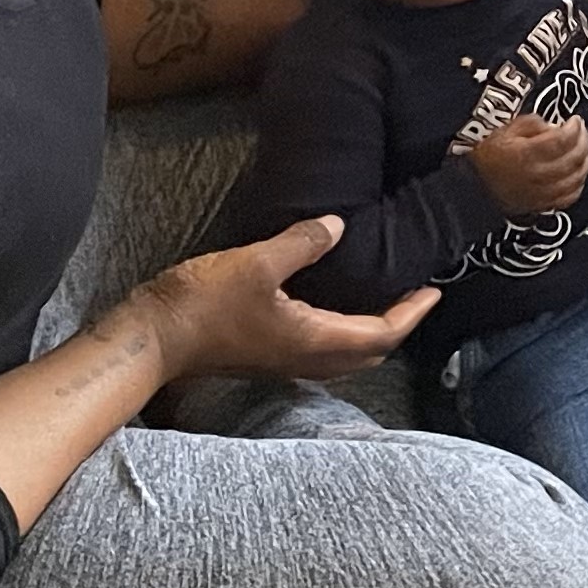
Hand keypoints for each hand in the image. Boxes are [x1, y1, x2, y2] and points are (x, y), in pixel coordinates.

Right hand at [126, 218, 434, 382]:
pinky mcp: (268, 358)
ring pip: (347, 358)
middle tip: (415, 297)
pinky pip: (322, 353)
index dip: (412, 314)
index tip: (433, 291)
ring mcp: (286, 363)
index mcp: (313, 339)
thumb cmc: (203, 305)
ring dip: (372, 333)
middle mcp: (306, 359)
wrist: (155, 340)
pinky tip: (334, 308)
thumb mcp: (257, 262)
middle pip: (370, 353)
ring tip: (383, 301)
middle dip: (398, 327)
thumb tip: (338, 224)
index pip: (382, 335)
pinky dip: (343, 334)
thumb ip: (302, 242)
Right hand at [467, 112, 587, 215]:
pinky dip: (578, 184)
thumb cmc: (486, 156)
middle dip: (583, 140)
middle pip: (574, 158)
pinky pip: (569, 197)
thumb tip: (554, 126)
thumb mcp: (505, 130)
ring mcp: (541, 192)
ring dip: (584, 161)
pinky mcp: (541, 205)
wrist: (473, 185)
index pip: (563, 139)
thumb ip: (532, 124)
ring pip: (576, 178)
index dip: (575, 127)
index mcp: (527, 154)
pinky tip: (577, 174)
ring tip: (582, 150)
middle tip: (581, 131)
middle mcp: (537, 175)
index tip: (575, 120)